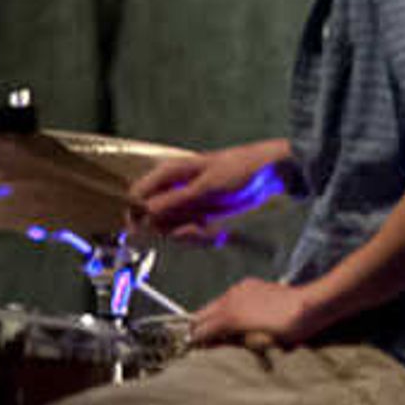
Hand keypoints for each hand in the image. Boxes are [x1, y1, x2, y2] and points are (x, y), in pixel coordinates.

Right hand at [131, 139, 289, 240]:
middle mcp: (172, 189)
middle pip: (153, 217)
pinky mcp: (198, 214)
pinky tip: (213, 231)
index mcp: (167, 174)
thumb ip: (175, 200)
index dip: (136, 215)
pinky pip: (188, 231)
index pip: (137, 196)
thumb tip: (145, 212)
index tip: (143, 233)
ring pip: (171, 227)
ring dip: (187, 234)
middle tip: (190, 230)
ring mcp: (185, 203)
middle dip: (169, 229)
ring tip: (207, 229)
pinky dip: (199, 235)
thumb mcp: (206, 186)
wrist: (268, 173)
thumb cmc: (237, 169)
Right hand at [191, 277, 322, 349]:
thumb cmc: (290, 329)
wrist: (312, 304)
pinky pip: (229, 296)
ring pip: (214, 304)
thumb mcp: (262, 343)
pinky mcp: (248, 284)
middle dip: (198, 327)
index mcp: (230, 317)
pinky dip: (227, 306)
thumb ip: (237, 343)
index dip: (195, 341)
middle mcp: (229, 299)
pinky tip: (238, 313)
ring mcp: (238, 289)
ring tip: (220, 328)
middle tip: (201, 339)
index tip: (192, 348)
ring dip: (213, 316)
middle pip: (201, 314)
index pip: (201, 330)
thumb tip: (220, 343)